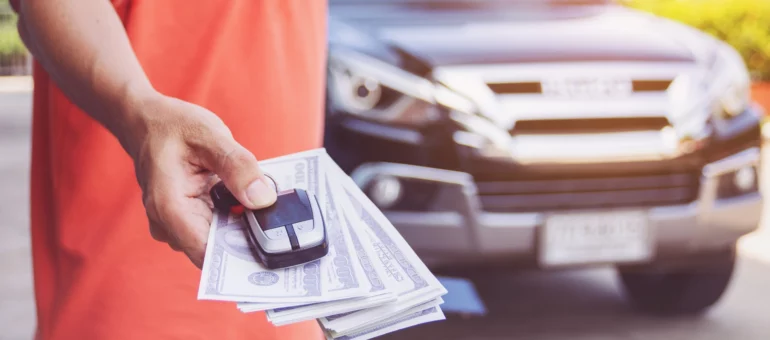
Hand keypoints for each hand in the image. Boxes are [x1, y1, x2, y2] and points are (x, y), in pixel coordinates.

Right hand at [125, 93, 276, 267]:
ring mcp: (178, 226)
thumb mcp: (210, 135)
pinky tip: (250, 198)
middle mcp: (170, 226)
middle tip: (280, 217)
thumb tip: (264, 199)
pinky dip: (236, 216)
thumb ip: (238, 166)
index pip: (208, 253)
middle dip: (250, 235)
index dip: (242, 254)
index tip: (272, 247)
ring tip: (263, 200)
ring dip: (244, 224)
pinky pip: (218, 228)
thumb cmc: (173, 126)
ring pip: (220, 239)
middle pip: (218, 249)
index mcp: (169, 209)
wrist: (148, 123)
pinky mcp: (189, 221)